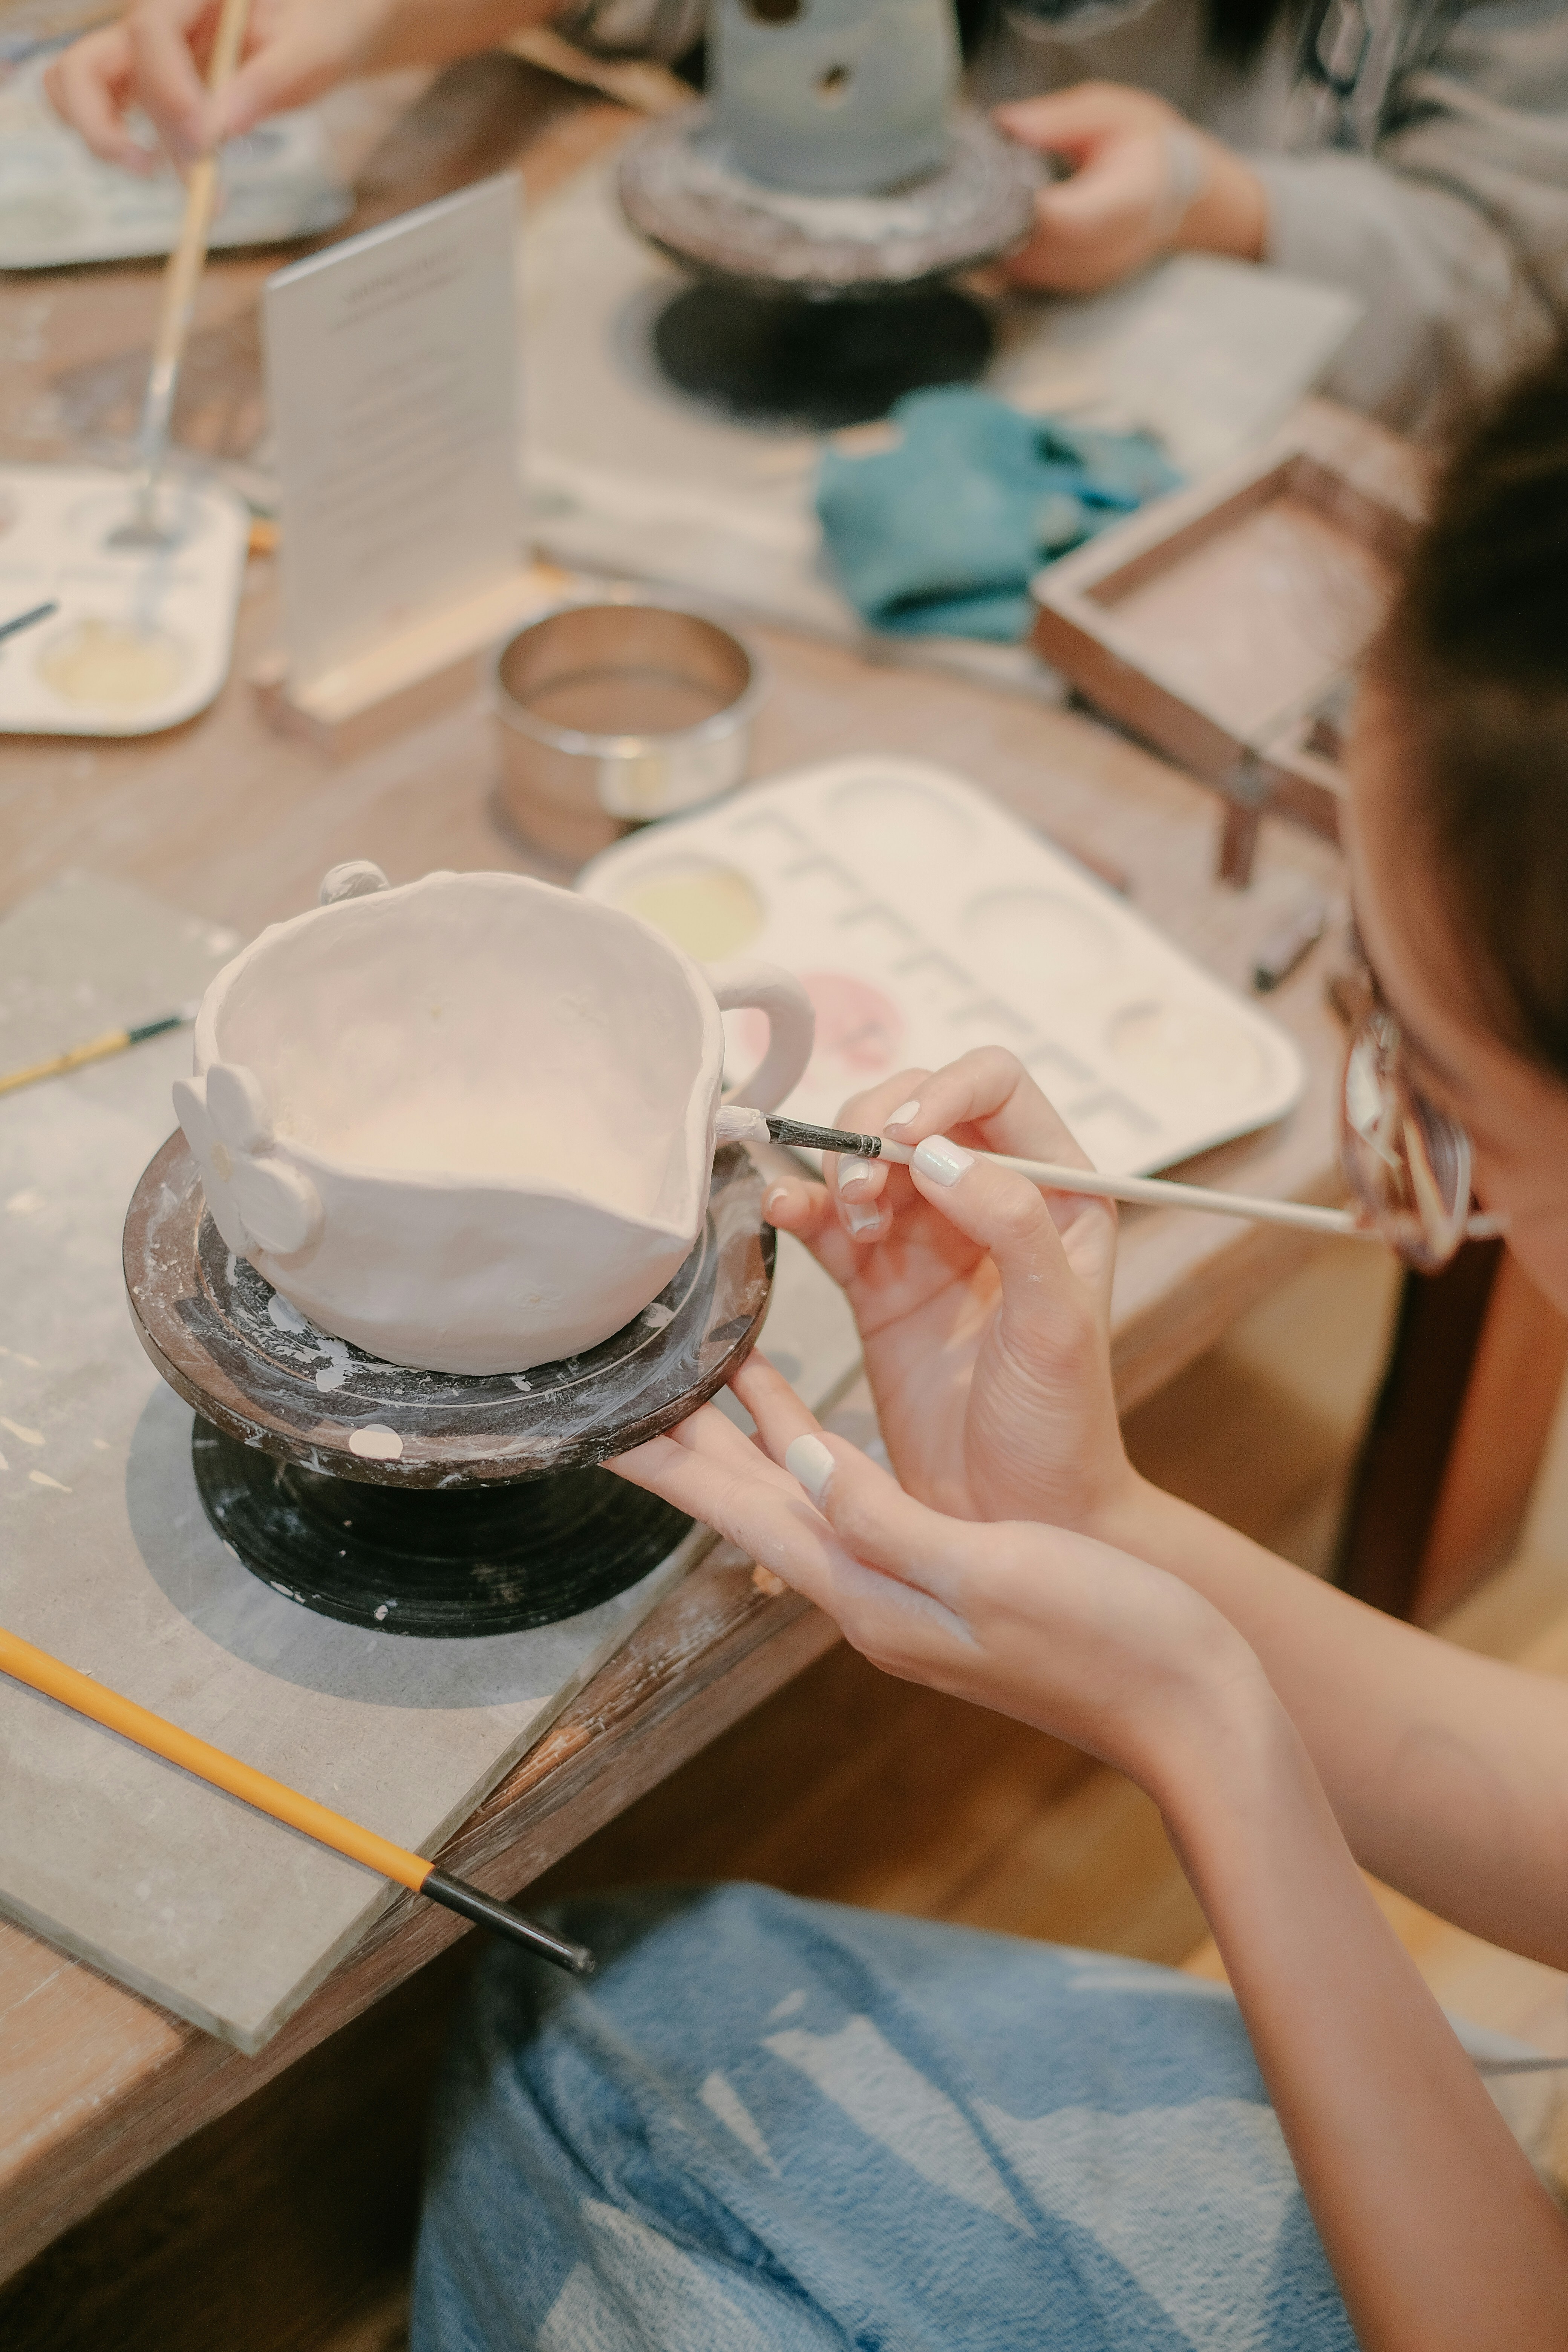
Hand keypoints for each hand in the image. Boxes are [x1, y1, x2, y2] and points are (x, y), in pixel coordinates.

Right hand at [44, 0, 404, 171]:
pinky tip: (176, 171)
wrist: (326, 24)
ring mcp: (146, 52)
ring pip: (79, 85)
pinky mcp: (150, 84)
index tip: (206, 143)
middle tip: (153, 169)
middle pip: (89, 62)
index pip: (150, 29)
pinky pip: (105, 106)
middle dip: (107, 123)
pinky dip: (117, 141)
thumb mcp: (314, 49)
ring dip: (103, 138)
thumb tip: (218, 130)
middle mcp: (156, 15)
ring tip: (162, 176)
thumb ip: (268, 81)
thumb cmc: (325, 26)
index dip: (169, 91)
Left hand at [610, 1351, 1260, 1791]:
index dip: (671, 1461)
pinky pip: (849, 1501)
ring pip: (794, 1498)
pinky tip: (805, 1423)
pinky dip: (815, 1452)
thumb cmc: (1110, 1640)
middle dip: (684, 1443)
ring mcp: (903, 1589)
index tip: (606, 1416)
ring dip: (742, 1439)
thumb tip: (800, 1460)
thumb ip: (884, 1518)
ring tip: (698, 1380)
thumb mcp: (989, 1571)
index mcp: (869, 1594)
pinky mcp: (943, 1573)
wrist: (1191, 1702)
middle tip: (624, 1386)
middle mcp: (870, 1594)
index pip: (740, 1514)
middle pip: (750, 1505)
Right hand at [759, 1046, 1133, 1533]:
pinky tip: (784, 1214)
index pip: (995, 1086)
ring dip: (837, 1169)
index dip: (941, 1090)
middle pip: (917, 1109)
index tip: (902, 1138)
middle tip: (865, 1193)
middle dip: (875, 1131)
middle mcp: (992, 1202)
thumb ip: (1013, 1221)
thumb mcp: (1057, 1320)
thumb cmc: (1059, 1429)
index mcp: (1060, 1192)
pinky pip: (827, 1220)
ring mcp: (928, 1239)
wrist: (1015, 1520)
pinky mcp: (875, 1281)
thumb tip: (940, 1151)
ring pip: (865, 1157)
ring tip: (846, 1220)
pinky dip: (798, 1206)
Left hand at [994, 82, 1265, 294]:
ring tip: (987, 198)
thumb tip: (1003, 123)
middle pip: (1029, 247)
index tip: (988, 175)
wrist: (1185, 197)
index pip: (1063, 218)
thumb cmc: (1147, 145)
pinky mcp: (1071, 287)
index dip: (1017, 203)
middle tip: (973, 181)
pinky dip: (1003, 250)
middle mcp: (1107, 250)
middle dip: (992, 216)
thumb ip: (1056, 118)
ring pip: (1018, 267)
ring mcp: (1088, 275)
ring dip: (993, 236)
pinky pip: (1021, 276)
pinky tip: (1002, 219)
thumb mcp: (1110, 110)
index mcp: (1125, 199)